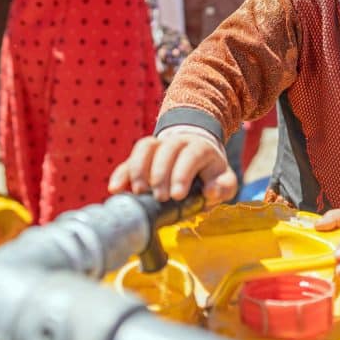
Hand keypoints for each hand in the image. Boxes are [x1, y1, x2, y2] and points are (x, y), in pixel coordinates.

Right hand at [107, 127, 236, 204]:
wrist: (195, 155)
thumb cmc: (210, 173)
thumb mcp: (224, 180)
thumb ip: (223, 187)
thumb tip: (210, 192)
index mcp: (200, 148)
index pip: (191, 155)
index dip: (182, 174)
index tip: (176, 195)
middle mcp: (178, 142)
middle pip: (166, 150)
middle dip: (160, 174)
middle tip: (159, 198)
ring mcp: (158, 145)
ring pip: (145, 147)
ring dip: (139, 169)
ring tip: (138, 192)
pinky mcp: (141, 156)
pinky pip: (128, 159)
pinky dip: (121, 174)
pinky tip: (115, 189)